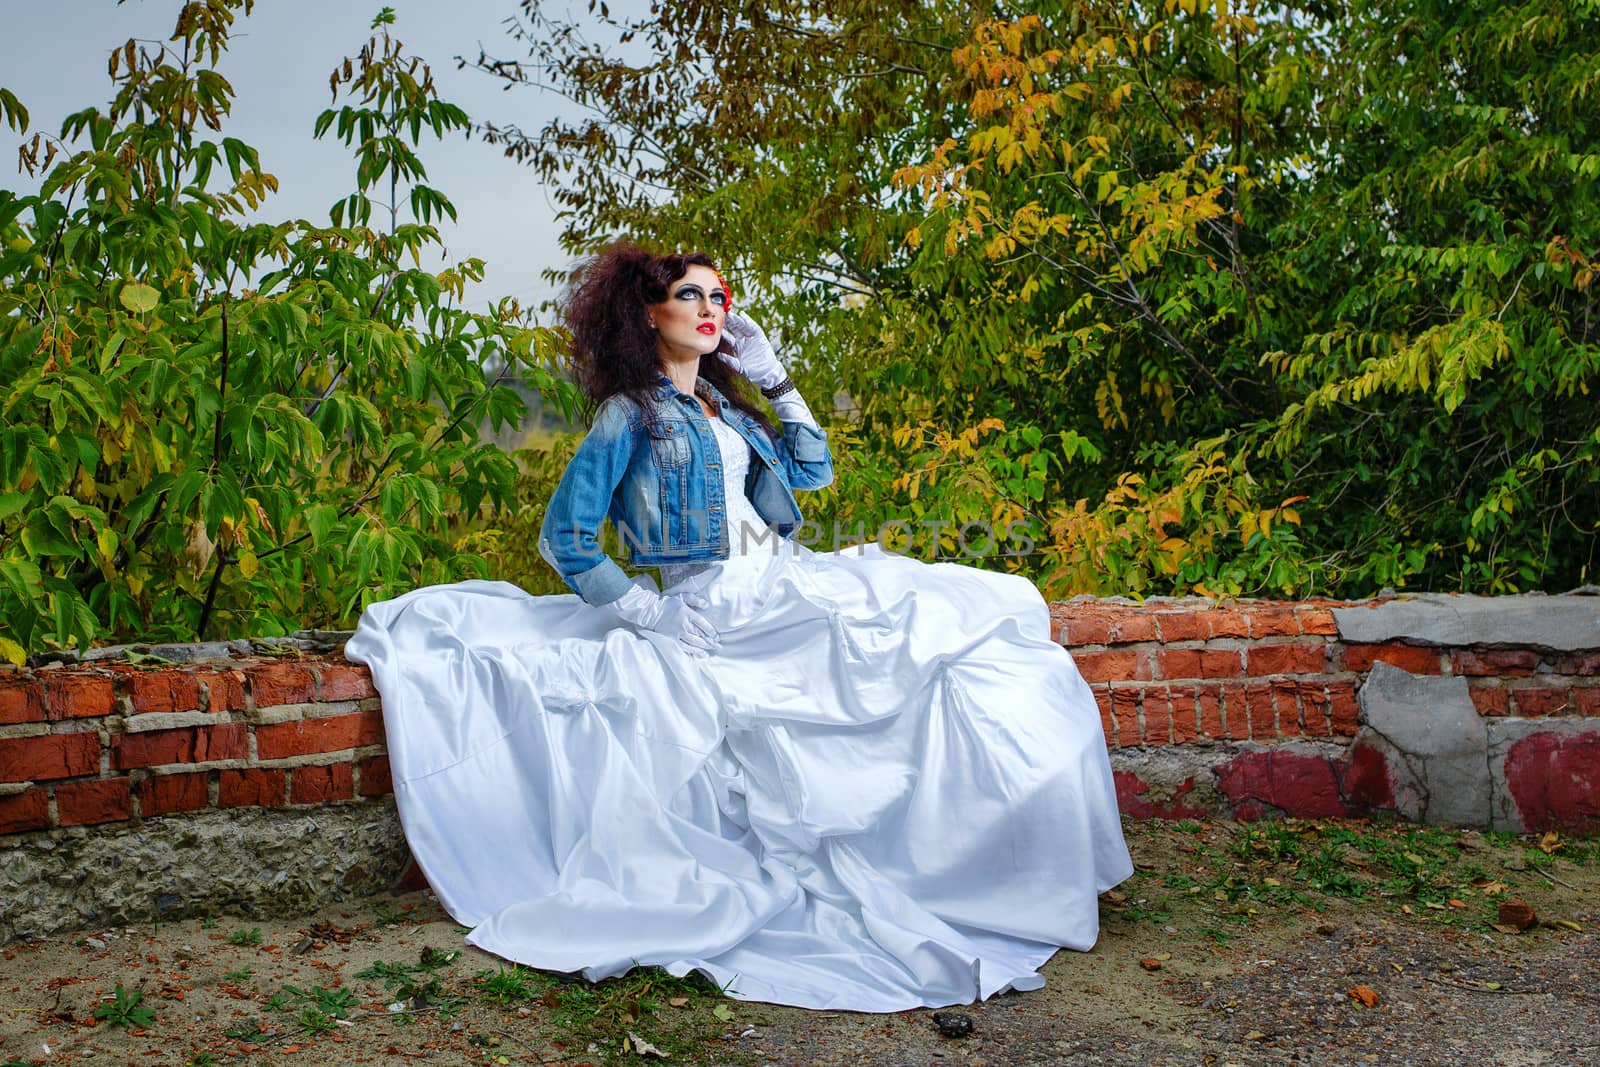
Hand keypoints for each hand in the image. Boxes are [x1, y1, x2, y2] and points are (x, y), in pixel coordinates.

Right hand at [605, 584, 719, 656]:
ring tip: (712, 649)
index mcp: (685, 612)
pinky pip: (684, 647)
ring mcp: (676, 633)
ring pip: (693, 642)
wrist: (651, 612)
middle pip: (699, 634)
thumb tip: (707, 605)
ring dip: (704, 647)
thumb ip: (694, 599)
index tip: (716, 635)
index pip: (701, 622)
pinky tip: (701, 653)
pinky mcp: (671, 640)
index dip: (710, 630)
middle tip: (718, 645)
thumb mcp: (681, 596)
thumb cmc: (668, 603)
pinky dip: (694, 651)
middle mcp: (682, 623)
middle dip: (710, 641)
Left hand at [718, 310, 786, 390]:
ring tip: (730, 314)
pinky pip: (753, 327)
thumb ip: (729, 361)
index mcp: (738, 346)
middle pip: (735, 329)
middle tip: (722, 315)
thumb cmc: (754, 372)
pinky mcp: (760, 337)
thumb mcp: (739, 367)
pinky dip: (748, 321)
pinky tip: (742, 315)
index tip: (716, 326)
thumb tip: (719, 355)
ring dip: (737, 320)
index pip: (729, 337)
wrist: (767, 373)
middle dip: (729, 322)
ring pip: (743, 326)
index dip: (723, 331)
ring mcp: (752, 338)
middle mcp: (744, 340)